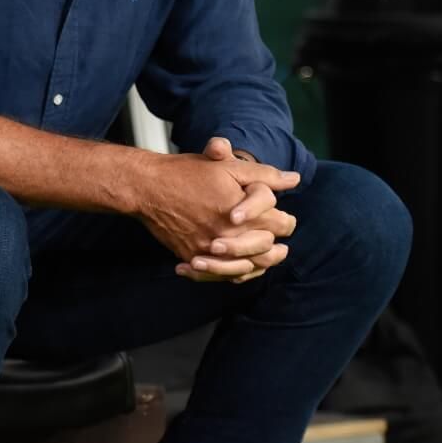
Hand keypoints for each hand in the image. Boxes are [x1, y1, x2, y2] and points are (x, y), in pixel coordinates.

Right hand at [135, 136, 298, 280]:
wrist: (147, 187)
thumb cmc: (185, 173)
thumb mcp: (227, 167)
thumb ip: (264, 175)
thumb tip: (294, 180)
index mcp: (245, 213)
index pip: (282, 225)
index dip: (286, 222)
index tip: (284, 219)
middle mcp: (231, 236)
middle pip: (267, 250)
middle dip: (276, 247)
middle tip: (279, 245)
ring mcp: (211, 250)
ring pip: (246, 268)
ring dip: (258, 264)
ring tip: (264, 259)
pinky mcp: (193, 257)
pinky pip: (219, 275)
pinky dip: (231, 273)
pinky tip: (237, 269)